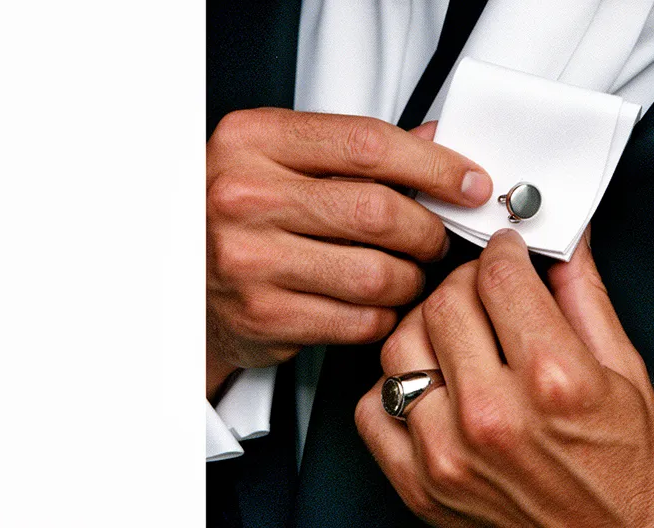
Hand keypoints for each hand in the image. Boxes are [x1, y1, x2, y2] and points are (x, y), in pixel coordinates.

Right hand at [206, 108, 492, 398]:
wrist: (185, 281)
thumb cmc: (238, 216)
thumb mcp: (279, 159)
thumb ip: (354, 150)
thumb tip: (437, 144)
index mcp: (252, 141)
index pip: (368, 144)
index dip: (435, 166)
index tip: (468, 183)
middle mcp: (243, 196)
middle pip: (381, 211)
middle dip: (428, 230)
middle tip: (436, 238)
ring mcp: (249, 259)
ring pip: (378, 273)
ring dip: (411, 279)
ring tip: (404, 273)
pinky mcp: (264, 315)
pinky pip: (359, 320)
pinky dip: (383, 315)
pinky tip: (374, 304)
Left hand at [356, 229, 653, 526]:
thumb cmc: (623, 475)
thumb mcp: (626, 376)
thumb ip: (585, 299)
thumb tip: (564, 245)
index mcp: (554, 382)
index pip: (499, 277)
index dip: (503, 252)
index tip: (505, 253)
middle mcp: (493, 416)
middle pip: (444, 303)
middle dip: (466, 282)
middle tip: (485, 292)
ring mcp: (446, 453)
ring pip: (399, 347)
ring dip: (425, 329)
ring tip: (456, 338)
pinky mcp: (417, 483)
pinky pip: (372, 408)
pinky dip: (392, 388)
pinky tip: (428, 386)